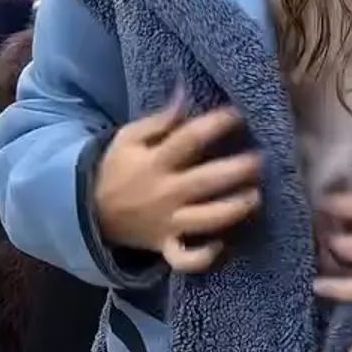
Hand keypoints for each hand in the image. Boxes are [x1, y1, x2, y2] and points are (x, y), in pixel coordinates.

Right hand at [94, 98, 262, 274]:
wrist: (90, 211)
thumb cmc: (117, 170)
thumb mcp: (128, 138)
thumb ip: (160, 120)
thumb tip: (185, 92)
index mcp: (154, 162)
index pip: (189, 140)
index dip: (216, 125)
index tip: (239, 114)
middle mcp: (164, 193)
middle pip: (205, 182)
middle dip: (236, 171)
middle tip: (261, 160)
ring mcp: (167, 222)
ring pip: (204, 220)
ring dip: (232, 210)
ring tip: (255, 197)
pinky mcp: (166, 246)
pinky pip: (185, 259)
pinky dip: (202, 257)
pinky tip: (221, 245)